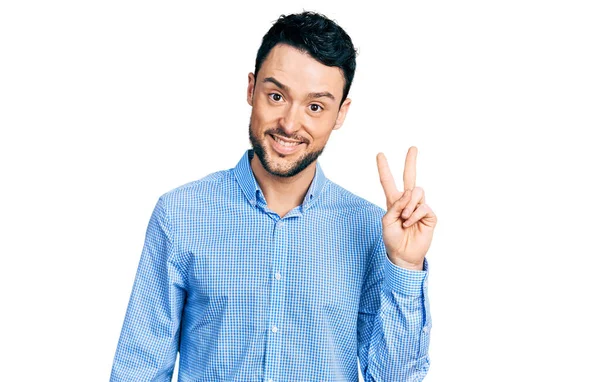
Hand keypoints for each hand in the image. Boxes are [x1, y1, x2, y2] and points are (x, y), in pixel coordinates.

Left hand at [376, 147, 436, 269]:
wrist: (403, 255)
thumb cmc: (392, 239)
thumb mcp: (386, 221)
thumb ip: (395, 205)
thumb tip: (410, 194)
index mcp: (394, 202)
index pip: (388, 182)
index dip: (384, 168)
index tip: (380, 154)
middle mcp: (407, 202)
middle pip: (410, 177)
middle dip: (411, 162)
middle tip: (413, 148)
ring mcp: (419, 207)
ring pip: (417, 192)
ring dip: (409, 204)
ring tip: (404, 218)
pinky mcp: (429, 215)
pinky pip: (423, 207)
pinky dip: (414, 215)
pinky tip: (410, 223)